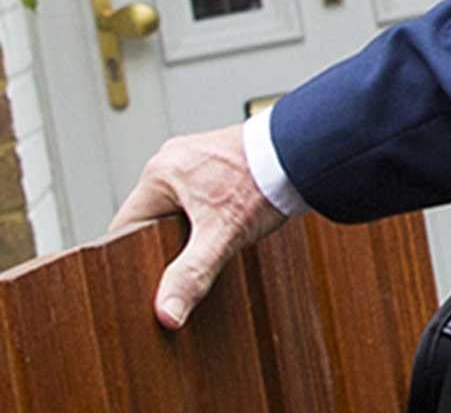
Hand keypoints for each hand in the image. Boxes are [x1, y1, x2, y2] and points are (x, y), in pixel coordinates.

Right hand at [110, 125, 286, 329]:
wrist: (309, 151)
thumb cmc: (265, 182)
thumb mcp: (223, 234)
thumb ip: (192, 274)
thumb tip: (166, 315)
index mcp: (159, 173)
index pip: (124, 227)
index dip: (130, 259)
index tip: (139, 286)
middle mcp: (173, 159)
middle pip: (151, 218)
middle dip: (162, 246)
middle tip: (175, 275)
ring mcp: (197, 157)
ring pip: (177, 208)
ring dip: (187, 231)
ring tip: (200, 253)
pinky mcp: (221, 160)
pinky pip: (199, 196)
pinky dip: (205, 215)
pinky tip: (219, 231)